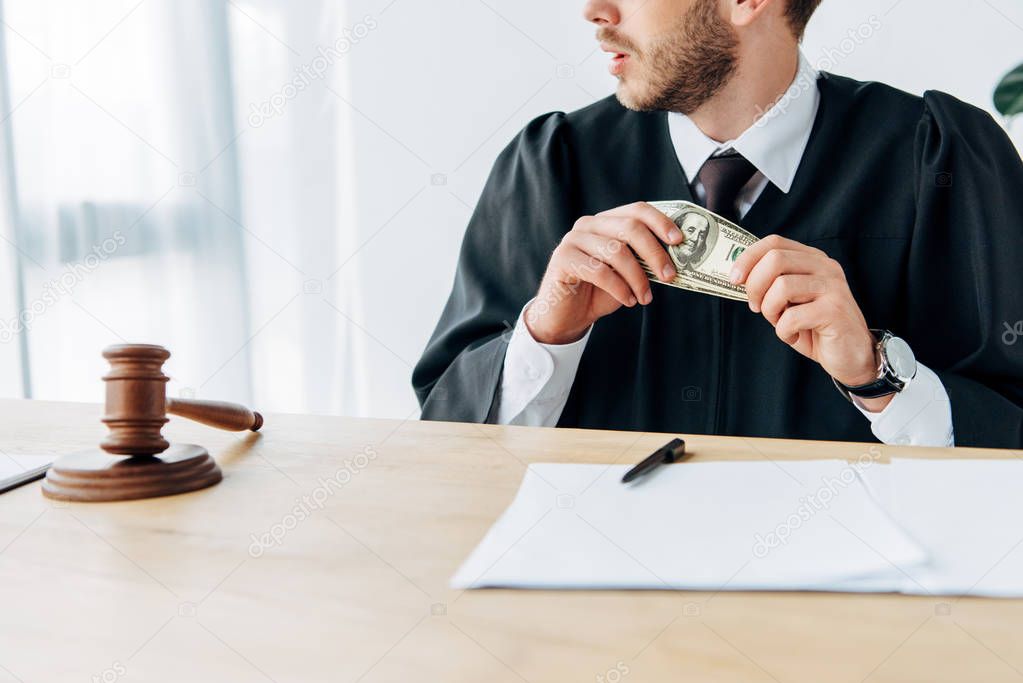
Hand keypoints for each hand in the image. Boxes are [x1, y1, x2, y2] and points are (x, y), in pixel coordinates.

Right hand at [526, 202, 682, 344]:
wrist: (566, 316)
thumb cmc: (599, 292)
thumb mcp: (628, 274)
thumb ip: (644, 261)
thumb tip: (675, 260)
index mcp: (607, 222)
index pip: (637, 210)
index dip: (661, 222)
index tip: (679, 241)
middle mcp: (589, 225)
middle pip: (630, 228)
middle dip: (655, 253)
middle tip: (669, 276)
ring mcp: (573, 239)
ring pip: (616, 251)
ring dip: (637, 278)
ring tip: (644, 297)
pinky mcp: (562, 258)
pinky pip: (599, 271)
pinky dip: (619, 288)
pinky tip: (628, 300)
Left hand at [729, 235, 891, 410]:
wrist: (851, 355)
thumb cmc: (815, 328)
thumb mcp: (789, 301)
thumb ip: (771, 284)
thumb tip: (738, 276)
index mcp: (812, 259)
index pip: (774, 243)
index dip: (748, 258)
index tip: (734, 279)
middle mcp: (825, 267)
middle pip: (775, 259)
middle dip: (755, 286)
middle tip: (755, 307)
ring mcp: (833, 287)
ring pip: (781, 286)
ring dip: (769, 310)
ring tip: (779, 323)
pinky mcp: (834, 310)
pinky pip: (791, 317)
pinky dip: (783, 331)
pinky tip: (793, 336)